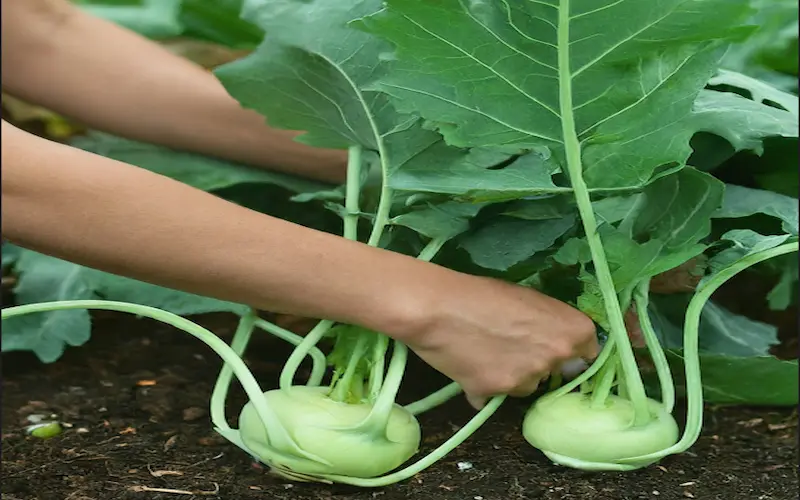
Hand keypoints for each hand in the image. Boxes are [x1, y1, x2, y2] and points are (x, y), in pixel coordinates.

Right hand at [400, 275, 598, 408]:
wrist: (438, 307)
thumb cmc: (482, 292)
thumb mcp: (526, 297)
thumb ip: (548, 322)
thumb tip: (551, 340)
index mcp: (572, 330)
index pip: (588, 352)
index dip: (569, 350)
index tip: (552, 346)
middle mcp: (556, 357)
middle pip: (554, 371)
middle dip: (536, 362)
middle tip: (509, 345)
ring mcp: (527, 379)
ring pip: (525, 386)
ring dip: (510, 377)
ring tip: (482, 353)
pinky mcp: (497, 394)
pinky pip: (493, 396)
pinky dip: (482, 386)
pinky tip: (466, 365)